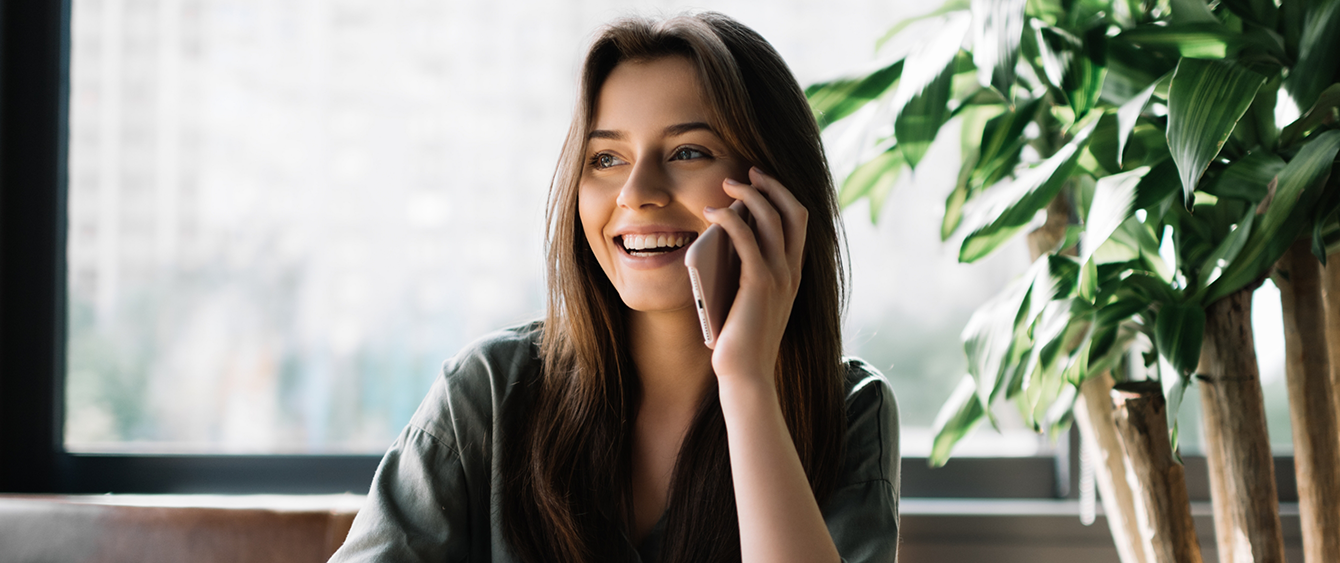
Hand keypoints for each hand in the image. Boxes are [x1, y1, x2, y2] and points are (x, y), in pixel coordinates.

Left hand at [702, 167, 807, 388]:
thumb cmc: (741, 341)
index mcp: (793, 274)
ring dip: (749, 193)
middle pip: (793, 211)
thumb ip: (746, 270)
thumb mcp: (748, 298)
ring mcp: (780, 276)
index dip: (783, 195)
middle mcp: (793, 271)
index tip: (761, 180)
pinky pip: (747, 237)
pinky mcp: (759, 283)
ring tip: (727, 185)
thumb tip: (725, 237)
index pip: (800, 222)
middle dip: (771, 185)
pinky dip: (730, 217)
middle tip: (748, 172)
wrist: (746, 374)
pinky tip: (712, 212)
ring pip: (772, 218)